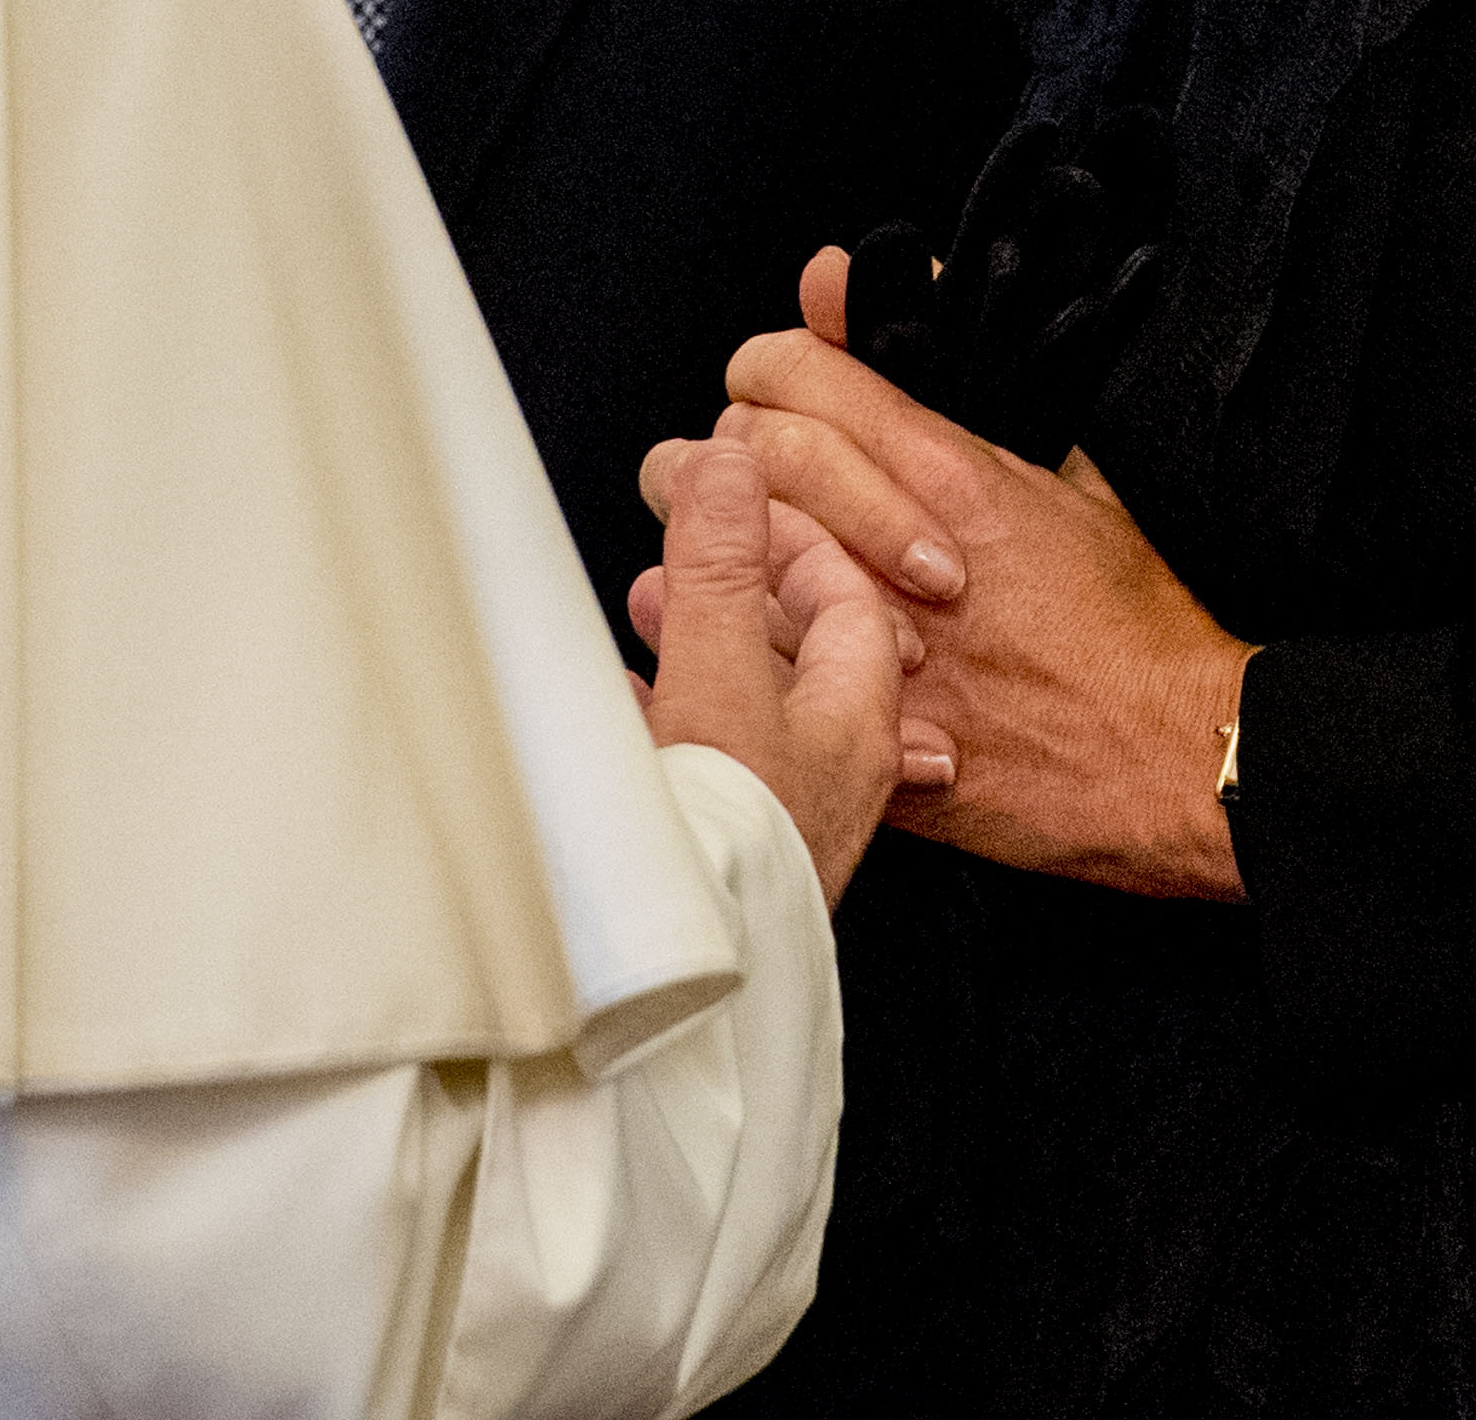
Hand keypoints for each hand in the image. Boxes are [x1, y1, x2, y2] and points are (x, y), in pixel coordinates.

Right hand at [633, 439, 920, 904]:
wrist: (675, 1011)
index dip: (793, 530)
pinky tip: (621, 710)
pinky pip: (704, 761)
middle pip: (796, 645)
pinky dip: (665, 716)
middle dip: (735, 585)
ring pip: (748, 701)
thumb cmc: (722, 856)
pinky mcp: (726, 853)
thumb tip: (733, 465)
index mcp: (854, 722)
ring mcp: (780, 815)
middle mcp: (832, 772)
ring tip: (642, 606)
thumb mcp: (720, 684)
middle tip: (681, 545)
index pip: (848, 592)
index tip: (733, 493)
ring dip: (698, 647)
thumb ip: (722, 571)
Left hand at [641, 258, 1255, 900]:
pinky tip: (723, 637)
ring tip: (723, 554)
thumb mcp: (1076, 479)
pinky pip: (742, 674)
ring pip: (719, 563)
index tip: (775, 383)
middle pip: (735, 456)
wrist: (1174, 753)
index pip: (794, 371)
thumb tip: (922, 319)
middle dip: (723, 455)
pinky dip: (713, 651)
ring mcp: (866, 644)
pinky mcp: (855, 731)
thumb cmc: (1133, 626)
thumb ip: (988, 402)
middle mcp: (893, 552)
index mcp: (948, 475)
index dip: (770, 365)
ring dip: (710, 551)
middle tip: (740, 473)